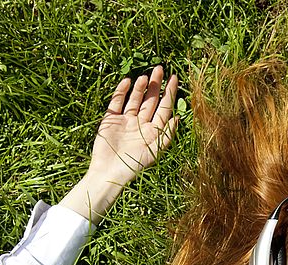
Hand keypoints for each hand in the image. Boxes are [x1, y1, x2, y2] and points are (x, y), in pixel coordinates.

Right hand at [87, 65, 179, 186]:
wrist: (109, 172)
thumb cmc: (133, 165)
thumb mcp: (154, 151)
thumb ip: (166, 134)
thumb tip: (178, 118)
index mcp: (153, 131)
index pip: (164, 108)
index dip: (170, 93)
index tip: (174, 78)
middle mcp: (140, 124)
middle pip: (151, 101)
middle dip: (156, 85)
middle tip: (160, 68)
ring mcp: (125, 121)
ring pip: (135, 99)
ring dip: (141, 88)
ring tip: (146, 76)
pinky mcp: (111, 119)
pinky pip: (117, 102)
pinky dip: (122, 91)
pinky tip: (128, 81)